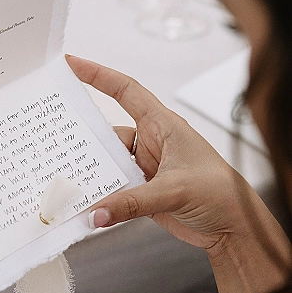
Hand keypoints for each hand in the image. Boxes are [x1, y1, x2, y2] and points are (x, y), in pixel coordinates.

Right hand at [67, 55, 257, 256]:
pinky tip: (90, 206)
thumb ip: (132, 203)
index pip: (126, 91)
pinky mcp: (143, 193)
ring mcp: (146, 168)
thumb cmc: (221, 194)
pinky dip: (102, 198)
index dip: (98, 75)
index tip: (72, 64)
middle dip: (86, 137)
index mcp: (164, 126)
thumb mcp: (174, 191)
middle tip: (58, 139)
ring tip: (73, 183)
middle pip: (109, 134)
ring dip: (94, 175)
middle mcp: (152, 144)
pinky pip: (114, 190)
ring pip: (108, 165)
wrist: (234, 229)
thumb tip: (97, 212)